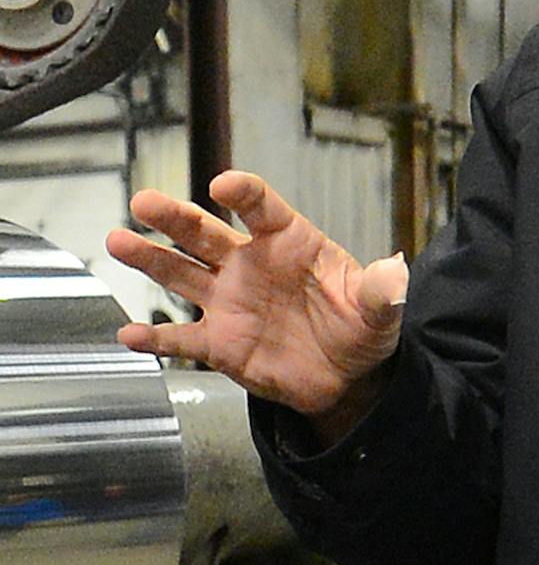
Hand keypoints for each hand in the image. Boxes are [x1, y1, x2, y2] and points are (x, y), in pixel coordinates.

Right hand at [107, 170, 407, 438]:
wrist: (347, 377)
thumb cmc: (360, 328)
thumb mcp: (381, 312)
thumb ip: (382, 293)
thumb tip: (396, 273)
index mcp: (291, 243)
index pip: (263, 208)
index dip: (246, 194)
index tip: (227, 186)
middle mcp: (250, 264)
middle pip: (206, 233)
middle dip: (175, 216)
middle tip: (144, 201)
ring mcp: (229, 302)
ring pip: (181, 274)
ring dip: (149, 258)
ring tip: (118, 241)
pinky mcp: (218, 343)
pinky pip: (180, 339)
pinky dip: (154, 338)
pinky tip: (128, 334)